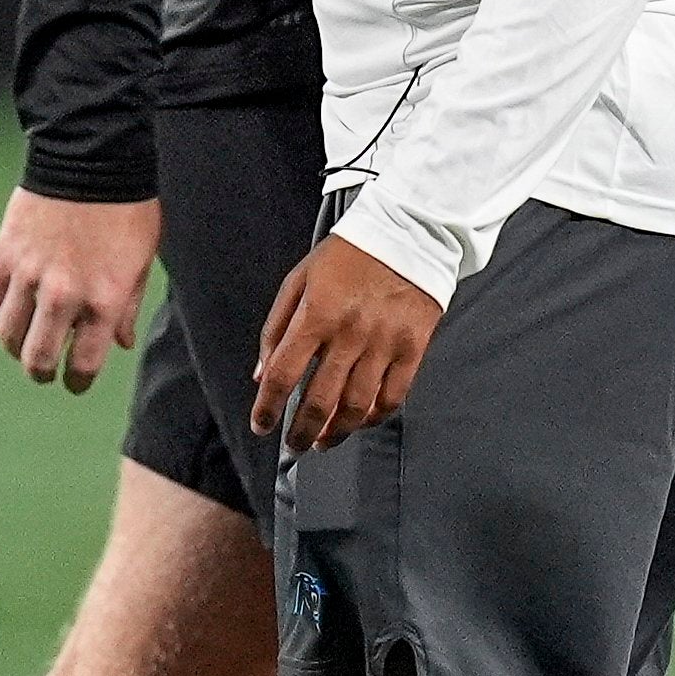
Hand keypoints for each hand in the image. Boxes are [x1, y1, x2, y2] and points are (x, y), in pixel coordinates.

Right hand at [0, 188, 160, 391]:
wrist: (90, 162)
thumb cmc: (125, 210)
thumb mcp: (142, 261)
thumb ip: (129, 307)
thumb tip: (119, 342)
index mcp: (104, 302)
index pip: (84, 365)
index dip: (78, 381)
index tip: (75, 382)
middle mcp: (63, 296)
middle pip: (39, 359)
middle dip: (43, 372)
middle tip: (46, 371)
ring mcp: (29, 277)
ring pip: (9, 335)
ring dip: (16, 348)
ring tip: (24, 346)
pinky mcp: (5, 257)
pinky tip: (8, 318)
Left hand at [252, 235, 438, 450]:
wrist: (409, 232)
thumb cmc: (349, 255)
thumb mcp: (300, 279)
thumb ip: (276, 328)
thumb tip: (261, 374)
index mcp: (317, 313)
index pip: (284, 373)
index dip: (268, 407)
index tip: (261, 425)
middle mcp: (350, 332)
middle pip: (320, 400)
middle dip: (301, 432)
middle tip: (293, 444)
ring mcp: (385, 342)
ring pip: (356, 406)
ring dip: (335, 433)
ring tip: (322, 441)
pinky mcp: (413, 347)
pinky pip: (393, 396)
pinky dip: (373, 417)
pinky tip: (358, 422)